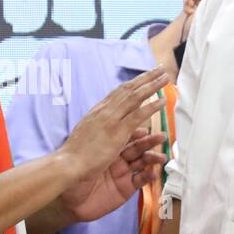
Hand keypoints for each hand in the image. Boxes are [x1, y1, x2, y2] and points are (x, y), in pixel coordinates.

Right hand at [58, 66, 168, 191]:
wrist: (68, 164)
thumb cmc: (75, 154)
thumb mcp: (86, 133)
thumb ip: (97, 126)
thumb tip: (104, 122)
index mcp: (97, 112)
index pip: (118, 92)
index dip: (133, 83)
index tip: (144, 75)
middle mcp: (104, 111)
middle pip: (128, 89)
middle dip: (145, 77)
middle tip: (160, 69)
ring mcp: (111, 120)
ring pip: (135, 97)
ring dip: (152, 86)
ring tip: (166, 78)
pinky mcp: (117, 132)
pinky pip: (138, 115)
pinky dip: (151, 106)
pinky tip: (163, 100)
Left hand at [59, 127, 167, 222]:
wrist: (69, 196)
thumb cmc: (77, 170)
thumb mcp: (96, 150)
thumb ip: (111, 136)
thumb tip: (120, 116)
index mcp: (108, 146)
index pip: (127, 134)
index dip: (138, 130)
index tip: (148, 126)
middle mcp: (116, 158)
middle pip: (137, 147)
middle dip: (150, 142)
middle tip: (161, 137)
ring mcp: (122, 173)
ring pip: (141, 163)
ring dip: (152, 158)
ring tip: (161, 157)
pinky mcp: (125, 188)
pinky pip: (139, 181)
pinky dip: (148, 176)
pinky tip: (154, 173)